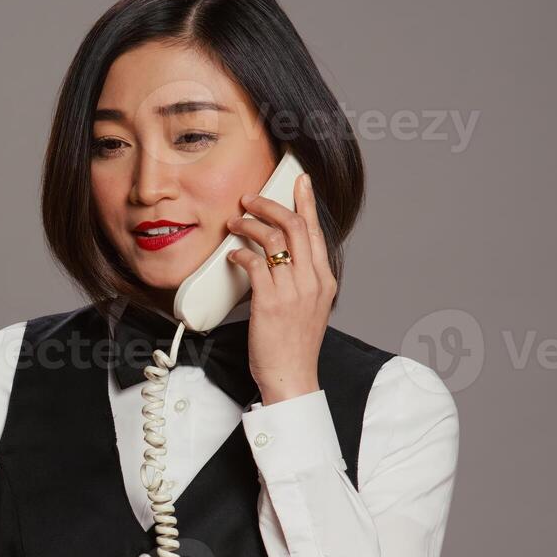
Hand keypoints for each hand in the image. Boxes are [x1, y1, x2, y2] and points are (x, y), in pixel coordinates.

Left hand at [225, 172, 335, 404]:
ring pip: (273, 239)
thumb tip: (278, 257)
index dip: (306, 201)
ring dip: (248, 225)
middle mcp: (312, 280)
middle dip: (270, 205)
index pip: (316, 230)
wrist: (292, 376)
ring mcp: (293, 290)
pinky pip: (254, 263)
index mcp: (324, 279)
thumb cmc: (294, 345)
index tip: (298, 180)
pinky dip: (239, 253)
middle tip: (249, 199)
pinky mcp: (270, 302)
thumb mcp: (309, 307)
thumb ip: (300, 280)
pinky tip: (231, 254)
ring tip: (233, 223)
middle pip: (295, 225)